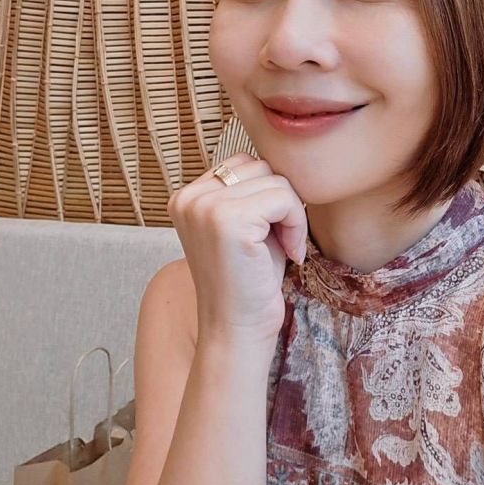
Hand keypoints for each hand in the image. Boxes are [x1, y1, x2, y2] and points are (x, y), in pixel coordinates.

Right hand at [166, 152, 306, 349]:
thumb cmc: (250, 281)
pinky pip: (284, 198)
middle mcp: (189, 198)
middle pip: (260, 166)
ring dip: (292, 215)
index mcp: (187, 196)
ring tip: (284, 248)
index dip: (268, 195)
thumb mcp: (247, 226)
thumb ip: (252, 191)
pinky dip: (296, 225)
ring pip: (276, 179)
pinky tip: (290, 254)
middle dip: (281, 201)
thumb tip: (284, 155)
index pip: (243, 163)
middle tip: (282, 242)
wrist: (238, 330)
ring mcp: (204, 207)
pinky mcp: (227, 220)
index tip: (270, 233)